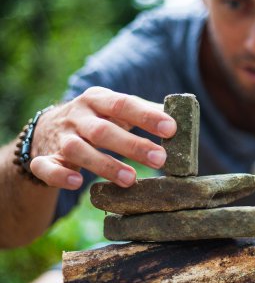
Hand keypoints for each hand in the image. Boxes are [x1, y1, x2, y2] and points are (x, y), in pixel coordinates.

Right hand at [29, 87, 176, 189]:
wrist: (47, 130)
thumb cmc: (97, 119)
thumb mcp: (116, 110)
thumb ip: (145, 112)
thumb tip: (182, 118)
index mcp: (97, 99)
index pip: (123, 104)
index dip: (147, 116)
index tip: (171, 128)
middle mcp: (77, 116)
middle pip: (103, 130)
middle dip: (132, 145)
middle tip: (160, 159)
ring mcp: (59, 138)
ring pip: (78, 150)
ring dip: (105, 165)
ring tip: (132, 179)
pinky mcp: (42, 160)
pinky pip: (46, 167)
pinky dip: (60, 175)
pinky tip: (78, 182)